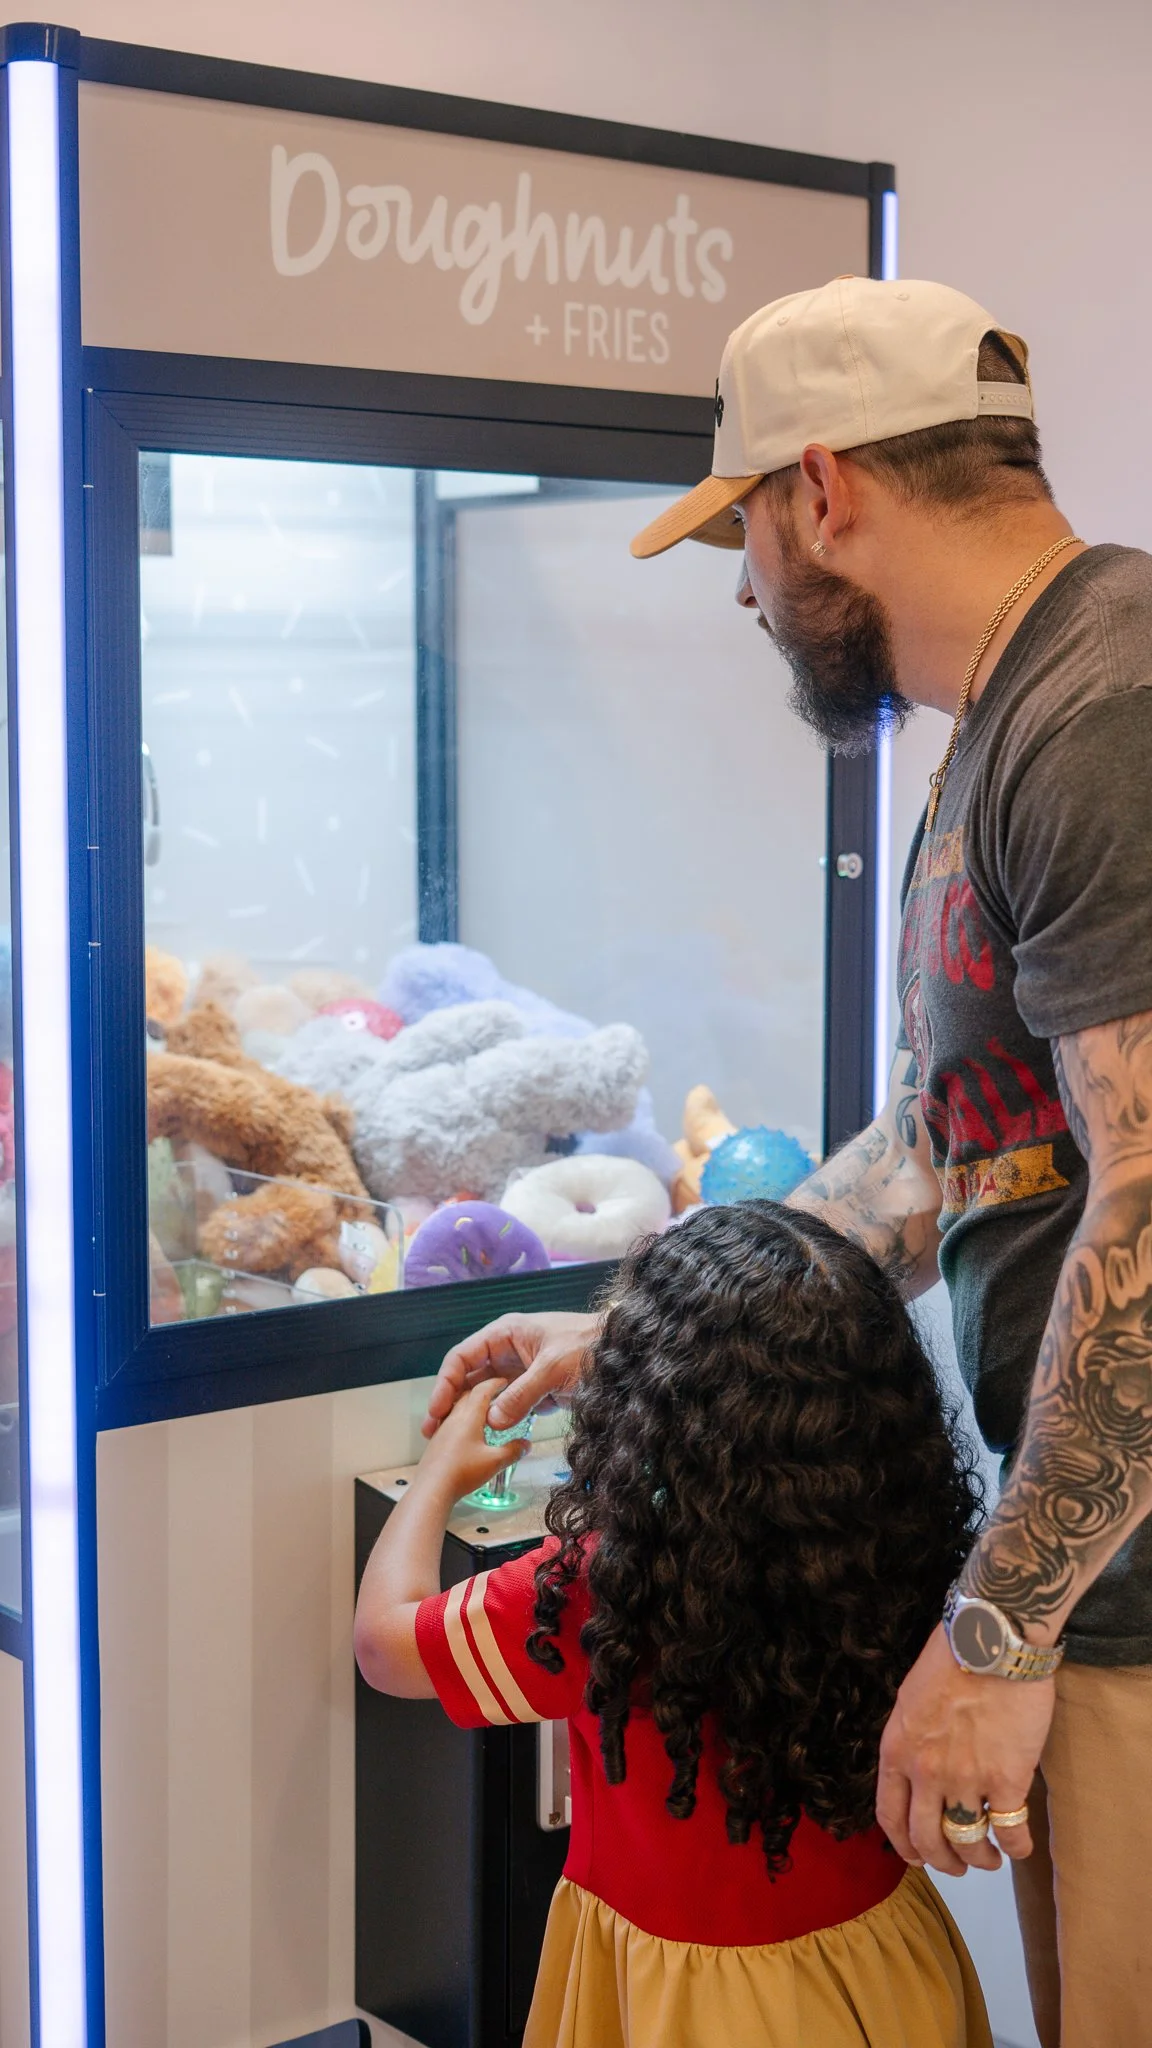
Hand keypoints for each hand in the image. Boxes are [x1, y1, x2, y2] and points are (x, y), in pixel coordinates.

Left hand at [415, 1380, 531, 1499]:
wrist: (432, 1489)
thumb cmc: (461, 1473)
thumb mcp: (495, 1462)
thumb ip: (513, 1451)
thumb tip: (525, 1445)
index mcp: (469, 1416)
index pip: (482, 1390)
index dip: (495, 1383)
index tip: (505, 1381)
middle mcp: (454, 1418)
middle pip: (467, 1394)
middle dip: (483, 1390)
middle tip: (497, 1392)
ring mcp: (443, 1429)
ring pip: (457, 1407)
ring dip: (470, 1404)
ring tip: (484, 1411)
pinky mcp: (437, 1442)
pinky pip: (450, 1421)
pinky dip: (462, 1419)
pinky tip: (468, 1433)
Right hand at [423, 1310, 598, 1437]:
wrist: (622, 1355)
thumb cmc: (588, 1347)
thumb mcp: (552, 1368)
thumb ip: (521, 1394)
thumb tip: (492, 1421)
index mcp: (504, 1334)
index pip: (462, 1357)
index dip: (445, 1383)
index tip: (436, 1410)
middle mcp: (505, 1352)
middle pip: (468, 1379)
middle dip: (451, 1404)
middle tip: (433, 1431)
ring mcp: (518, 1372)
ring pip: (485, 1396)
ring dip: (470, 1416)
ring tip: (451, 1441)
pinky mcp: (531, 1391)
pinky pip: (506, 1408)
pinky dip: (495, 1423)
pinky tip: (482, 1441)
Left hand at [876, 1623, 1053, 1875]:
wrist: (992, 1638)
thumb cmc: (952, 1656)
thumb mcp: (911, 1698)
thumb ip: (912, 1739)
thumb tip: (919, 1766)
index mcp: (897, 1751)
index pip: (890, 1816)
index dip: (904, 1845)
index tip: (917, 1857)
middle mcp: (925, 1773)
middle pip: (927, 1840)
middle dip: (943, 1861)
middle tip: (958, 1866)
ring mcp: (966, 1779)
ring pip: (967, 1842)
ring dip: (978, 1859)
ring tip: (990, 1858)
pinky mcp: (1007, 1779)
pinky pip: (1010, 1832)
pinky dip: (1016, 1849)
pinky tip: (1020, 1848)